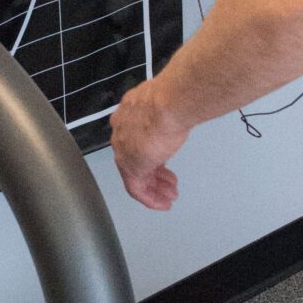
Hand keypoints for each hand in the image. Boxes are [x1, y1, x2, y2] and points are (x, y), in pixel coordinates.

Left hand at [111, 78, 189, 209]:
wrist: (167, 105)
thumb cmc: (171, 100)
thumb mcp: (169, 105)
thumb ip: (169, 113)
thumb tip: (181, 112)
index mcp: (128, 114)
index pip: (135, 138)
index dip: (150, 150)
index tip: (161, 159)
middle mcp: (121, 131)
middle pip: (135, 157)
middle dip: (154, 172)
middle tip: (167, 182)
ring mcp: (123, 150)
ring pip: (135, 174)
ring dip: (154, 187)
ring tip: (169, 194)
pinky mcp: (131, 167)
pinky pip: (137, 189)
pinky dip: (150, 198)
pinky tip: (162, 203)